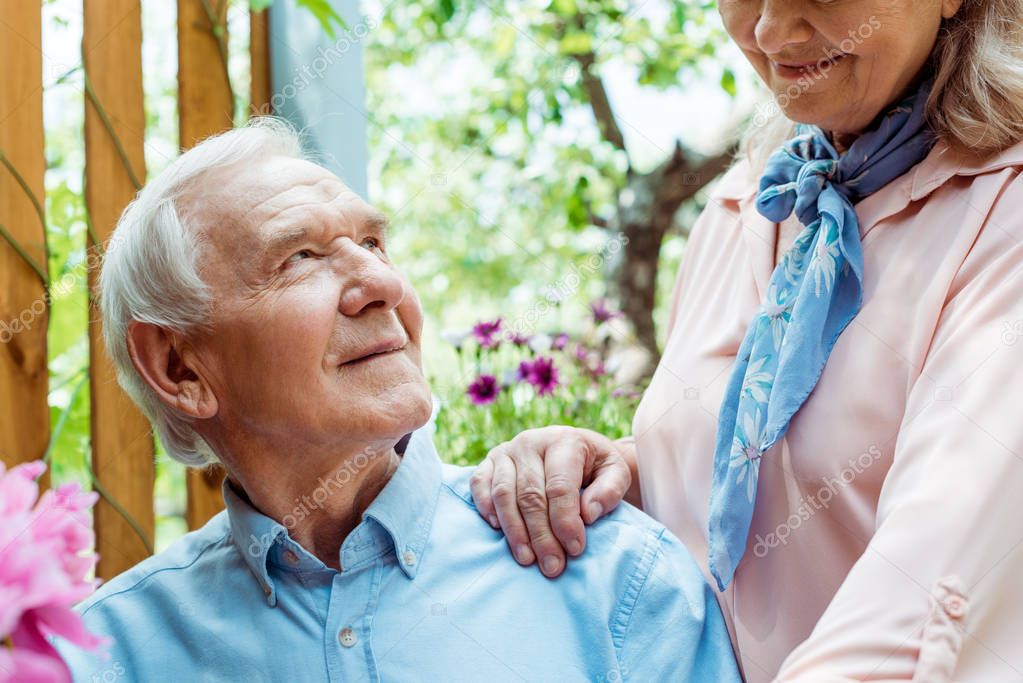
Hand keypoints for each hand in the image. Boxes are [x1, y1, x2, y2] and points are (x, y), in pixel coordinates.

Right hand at [470, 426, 631, 577]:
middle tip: (552, 566)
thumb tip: (587, 513)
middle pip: (530, 495)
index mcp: (564, 441)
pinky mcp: (490, 460)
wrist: (572, 447)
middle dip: (541, 535)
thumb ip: (610, 490)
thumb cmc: (595, 466)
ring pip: (503, 494)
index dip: (566, 520)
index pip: (560, 486)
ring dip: (514, 530)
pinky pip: (479, 483)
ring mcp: (507, 450)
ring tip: (527, 559)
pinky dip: (484, 506)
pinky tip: (497, 529)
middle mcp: (531, 442)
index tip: (575, 549)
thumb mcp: (615, 472)